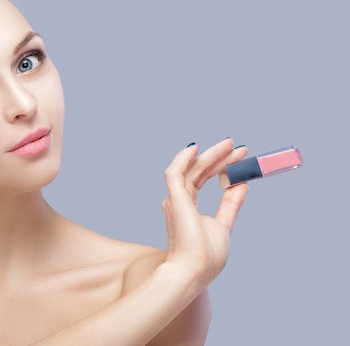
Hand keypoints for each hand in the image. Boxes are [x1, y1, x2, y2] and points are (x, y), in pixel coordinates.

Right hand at [161, 138, 247, 285]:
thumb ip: (231, 204)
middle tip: (238, 148)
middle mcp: (178, 200)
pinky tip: (196, 148)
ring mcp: (175, 199)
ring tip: (229, 145)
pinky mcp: (174, 200)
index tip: (239, 158)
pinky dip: (183, 159)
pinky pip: (175, 173)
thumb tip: (241, 184)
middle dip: (219, 157)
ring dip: (210, 155)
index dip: (220, 167)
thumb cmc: (204, 257)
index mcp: (187, 207)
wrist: (192, 272)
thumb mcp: (224, 225)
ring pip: (191, 169)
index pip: (202, 179)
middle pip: (199, 171)